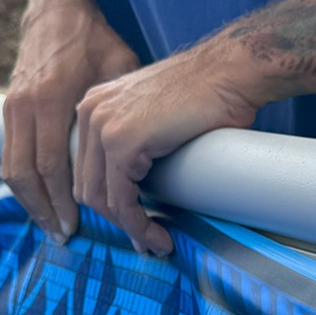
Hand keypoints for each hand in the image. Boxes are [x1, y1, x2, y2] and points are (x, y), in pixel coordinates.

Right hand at [1, 0, 137, 242]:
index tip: (79, 225)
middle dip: (44, 211)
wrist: (57, 6)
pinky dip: (24, 182)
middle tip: (65, 235)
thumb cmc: (94, 37)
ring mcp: (11, 105)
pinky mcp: (8, 106)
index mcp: (52, 97)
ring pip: (12, 169)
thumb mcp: (118, 65)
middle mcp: (25, 104)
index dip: (65, 201)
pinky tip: (41, 198)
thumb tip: (147, 147)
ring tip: (52, 224)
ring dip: (30, 202)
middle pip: (27, 176)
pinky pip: (10, 155)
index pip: (53, 165)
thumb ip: (121, 107)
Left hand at [74, 43, 263, 256]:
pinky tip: (158, 235)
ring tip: (155, 242)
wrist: (230, 72)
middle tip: (145, 238)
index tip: (133, 224)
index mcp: (94, 106)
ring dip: (129, 228)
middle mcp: (90, 112)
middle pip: (87, 186)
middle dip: (116, 219)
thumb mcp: (154, 113)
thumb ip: (136, 136)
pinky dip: (138, 225)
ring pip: (101, 199)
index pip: (85, 168)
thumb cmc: (208, 92)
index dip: (108, 202)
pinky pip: (122, 200)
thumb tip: (136, 180)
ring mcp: (102, 126)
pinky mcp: (122, 143)